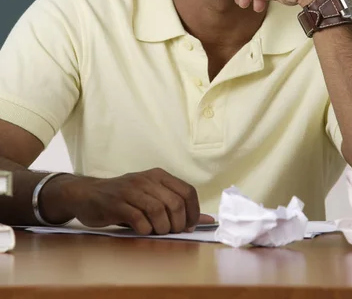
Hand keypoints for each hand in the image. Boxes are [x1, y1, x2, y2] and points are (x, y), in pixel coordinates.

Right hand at [48, 168, 213, 233]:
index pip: (188, 191)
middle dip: (177, 224)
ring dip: (161, 228)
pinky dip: (144, 229)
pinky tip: (142, 231)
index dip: (193, 212)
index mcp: (158, 175)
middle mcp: (146, 179)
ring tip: (156, 232)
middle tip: (170, 232)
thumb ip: (176, 206)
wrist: (87, 194)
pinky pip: (138, 218)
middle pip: (175, 203)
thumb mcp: (151, 196)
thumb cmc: (124, 198)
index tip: (188, 226)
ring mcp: (131, 190)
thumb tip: (208, 221)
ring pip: (158, 211)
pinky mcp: (116, 203)